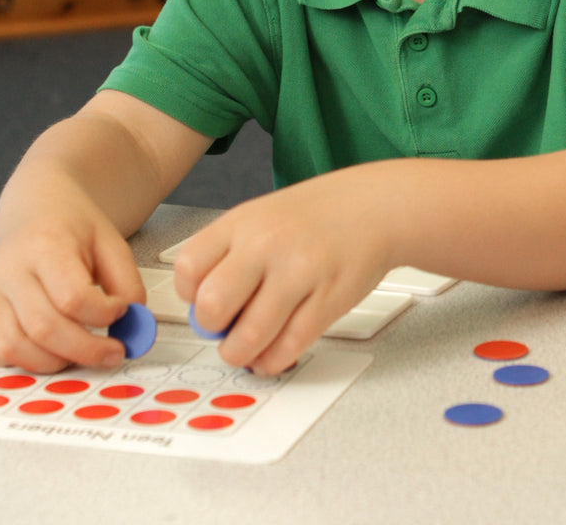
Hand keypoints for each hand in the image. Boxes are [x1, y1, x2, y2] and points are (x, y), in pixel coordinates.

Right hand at [0, 183, 145, 373]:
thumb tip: (134, 325)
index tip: (122, 312)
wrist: (35, 205)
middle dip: (86, 350)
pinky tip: (46, 351)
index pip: (72, 297)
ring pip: (13, 346)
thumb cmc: (71, 223)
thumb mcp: (111, 242)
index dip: (103, 314)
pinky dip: (18, 362)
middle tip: (114, 352)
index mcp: (45, 246)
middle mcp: (10, 272)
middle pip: (44, 328)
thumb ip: (127, 283)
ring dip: (53, 361)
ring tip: (81, 352)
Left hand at [174, 172, 393, 374]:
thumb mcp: (263, 217)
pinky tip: (272, 354)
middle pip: (212, 305)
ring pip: (249, 335)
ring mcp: (299, 272)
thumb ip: (231, 255)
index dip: (190, 296)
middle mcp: (267, 244)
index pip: (189, 269)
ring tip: (245, 349)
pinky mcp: (328, 299)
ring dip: (240, 353)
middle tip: (224, 328)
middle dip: (212, 328)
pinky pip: (289, 346)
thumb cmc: (317, 215)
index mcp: (243, 221)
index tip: (202, 302)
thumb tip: (207, 309)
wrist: (376, 205)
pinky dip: (273, 360)